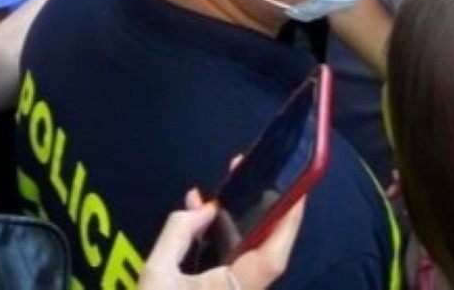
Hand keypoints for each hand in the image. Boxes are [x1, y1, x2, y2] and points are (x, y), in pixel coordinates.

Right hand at [137, 190, 304, 289]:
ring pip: (253, 257)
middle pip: (269, 251)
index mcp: (233, 289)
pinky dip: (228, 239)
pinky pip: (236, 264)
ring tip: (227, 189)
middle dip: (269, 211)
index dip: (289, 223)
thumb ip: (179, 233)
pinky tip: (204, 218)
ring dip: (247, 223)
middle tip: (256, 176)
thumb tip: (205, 208)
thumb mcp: (156, 274)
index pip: (273, 255)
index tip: (297, 192)